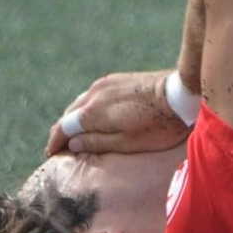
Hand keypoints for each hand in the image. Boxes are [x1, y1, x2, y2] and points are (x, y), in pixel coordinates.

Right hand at [45, 70, 190, 155]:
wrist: (182, 95)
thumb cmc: (159, 125)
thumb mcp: (127, 143)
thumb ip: (97, 142)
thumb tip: (72, 143)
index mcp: (92, 112)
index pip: (63, 127)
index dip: (55, 141)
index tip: (50, 153)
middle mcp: (94, 94)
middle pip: (70, 114)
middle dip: (62, 130)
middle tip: (59, 146)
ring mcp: (106, 84)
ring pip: (81, 102)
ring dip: (75, 118)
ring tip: (75, 132)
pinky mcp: (118, 79)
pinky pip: (94, 94)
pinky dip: (88, 107)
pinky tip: (94, 115)